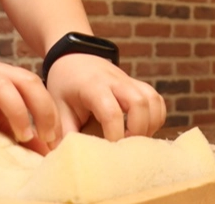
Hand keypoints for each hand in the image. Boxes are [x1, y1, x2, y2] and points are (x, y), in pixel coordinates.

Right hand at [0, 61, 59, 153]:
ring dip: (17, 112)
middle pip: (26, 81)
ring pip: (1, 86)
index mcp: (7, 75)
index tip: (56, 139)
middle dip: (42, 109)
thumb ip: (15, 129)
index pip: (37, 86)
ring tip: (23, 137)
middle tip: (47, 138)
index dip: (51, 111)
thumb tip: (43, 152)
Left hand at [45, 53, 165, 143]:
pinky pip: (156, 99)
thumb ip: (64, 131)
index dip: (114, 135)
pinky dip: (156, 116)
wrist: (74, 58)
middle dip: (137, 130)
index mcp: (93, 86)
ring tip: (135, 140)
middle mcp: (115, 81)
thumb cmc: (65, 85)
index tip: (109, 152)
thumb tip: (67, 157)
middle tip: (126, 147)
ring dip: (149, 124)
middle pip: (139, 103)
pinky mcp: (137, 84)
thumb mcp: (58, 106)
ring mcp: (129, 81)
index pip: (111, 111)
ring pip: (151, 100)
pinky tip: (143, 129)